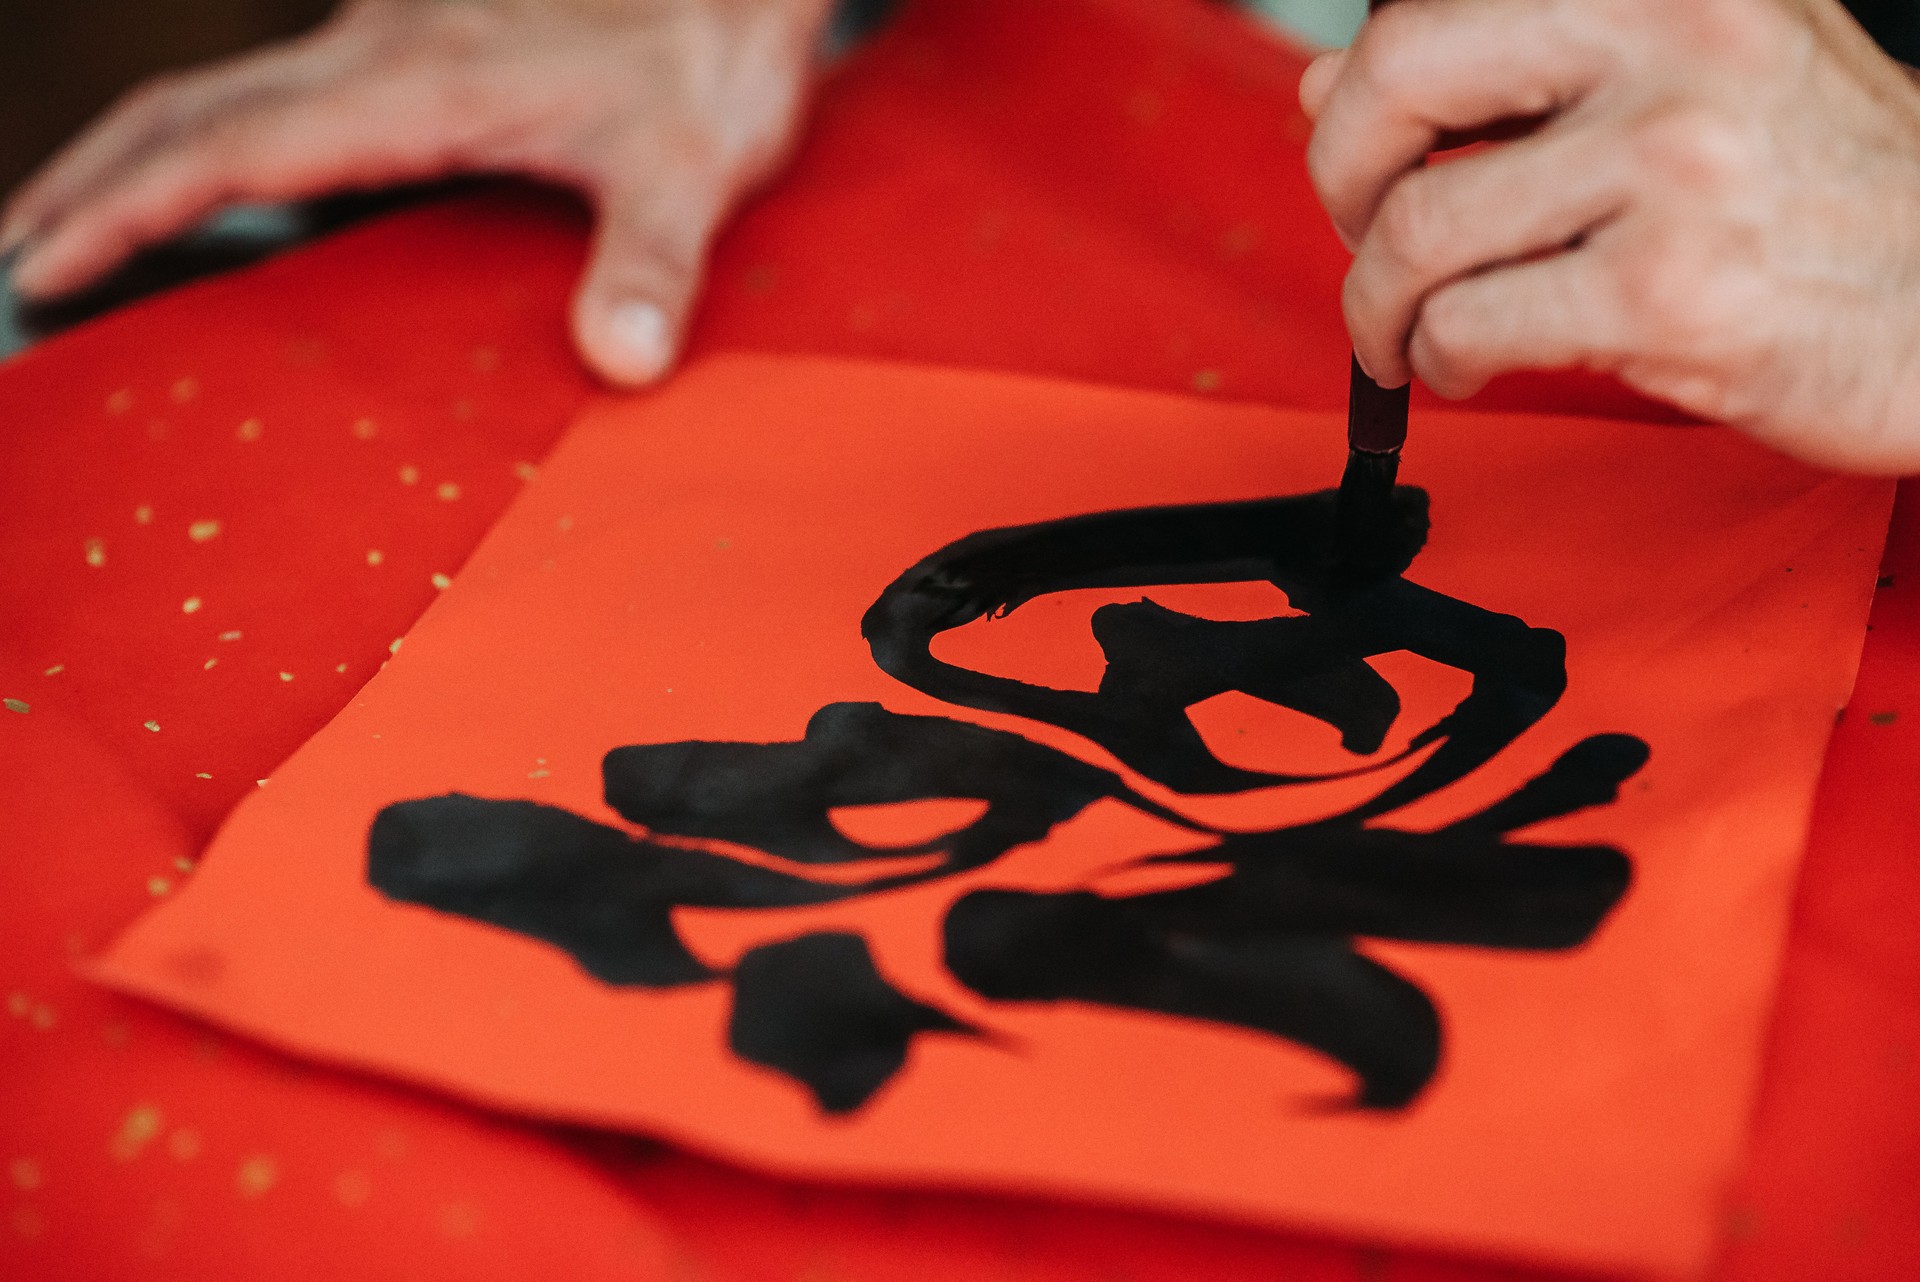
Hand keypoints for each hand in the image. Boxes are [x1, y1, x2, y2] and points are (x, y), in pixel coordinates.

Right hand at [0, 0, 832, 385]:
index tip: (41, 262)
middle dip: (93, 183)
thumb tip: (626, 362)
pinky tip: (237, 175)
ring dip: (147, 153)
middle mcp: (382, 48)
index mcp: (416, 84)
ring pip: (232, 88)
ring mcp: (396, 33)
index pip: (225, 145)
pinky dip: (223, 134)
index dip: (124, 206)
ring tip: (92, 223)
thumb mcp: (694, 163)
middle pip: (191, 110)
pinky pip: (288, 84)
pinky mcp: (425, 35)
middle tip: (22, 257)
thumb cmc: (712, 44)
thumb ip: (653, 263)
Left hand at [1300, 0, 1919, 473]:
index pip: (1430, 6)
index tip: (1370, 151)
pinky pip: (1468, 326)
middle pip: (1397, 82)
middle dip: (1342, 180)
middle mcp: (1677, 43)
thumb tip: (1331, 79)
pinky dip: (1437, 361)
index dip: (1366, 92)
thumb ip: (1516, 69)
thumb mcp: (1683, 77)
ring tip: (1412, 329)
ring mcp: (1675, 168)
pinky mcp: (1668, 296)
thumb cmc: (1821, 191)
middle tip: (1362, 235)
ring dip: (1380, 303)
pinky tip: (1467, 364)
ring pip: (1418, 229)